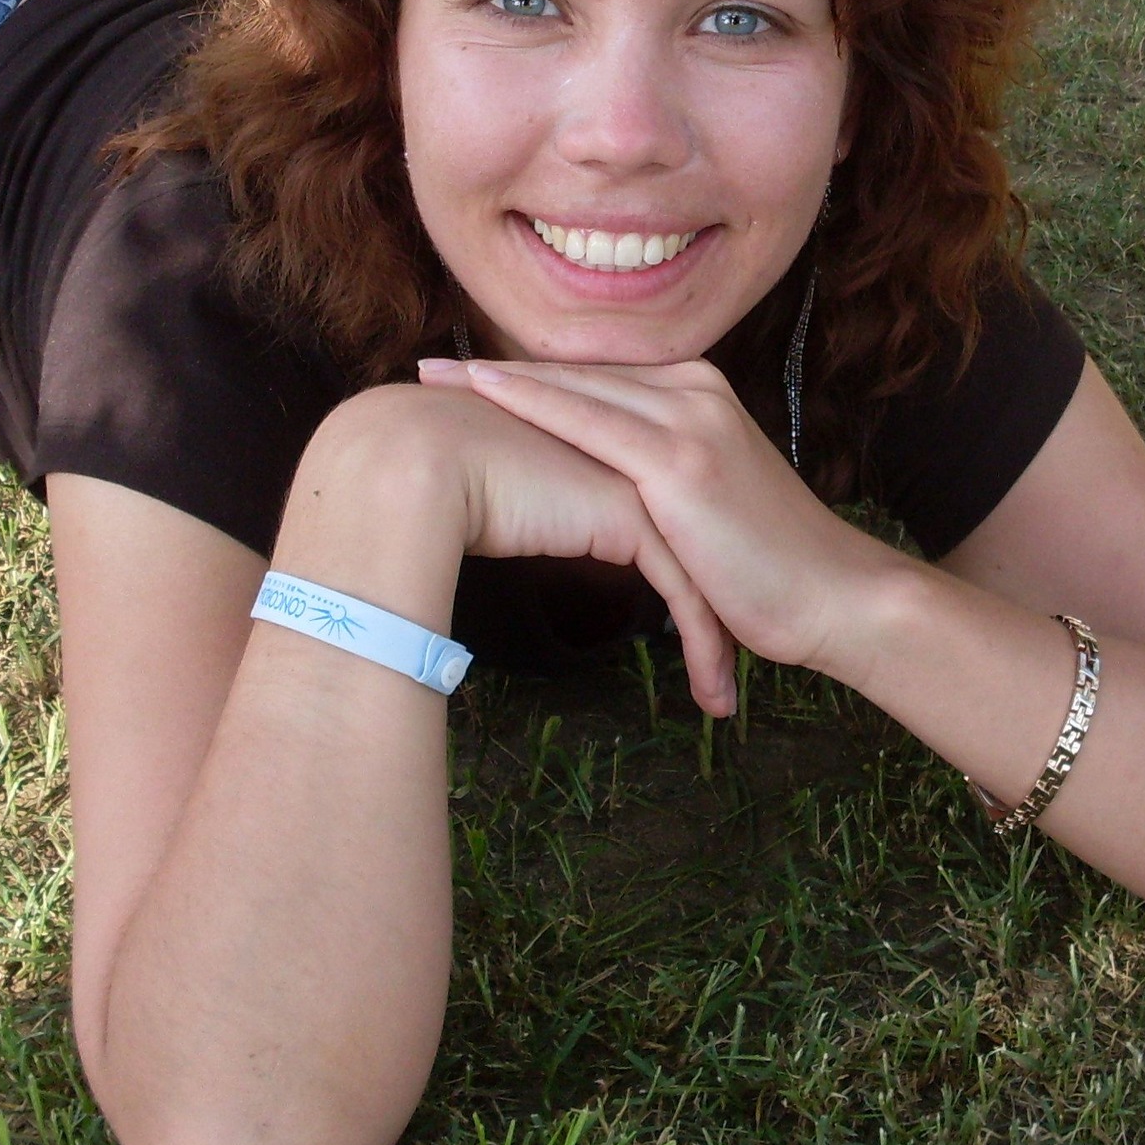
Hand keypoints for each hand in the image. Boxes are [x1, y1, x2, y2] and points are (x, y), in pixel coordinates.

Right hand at [298, 386, 741, 714]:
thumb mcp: (504, 498)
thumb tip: (525, 536)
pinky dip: (704, 647)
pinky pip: (686, 592)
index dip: (689, 567)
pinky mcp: (633, 517)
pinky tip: (712, 698)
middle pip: (698, 539)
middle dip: (721, 605)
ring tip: (723, 701)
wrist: (411, 464)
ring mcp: (637, 478)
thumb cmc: (432, 482)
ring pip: (700, 568)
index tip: (706, 625)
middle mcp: (630, 451)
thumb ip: (531, 506)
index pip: (667, 511)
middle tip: (733, 668)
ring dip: (717, 639)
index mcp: (603, 442)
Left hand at [416, 359, 891, 672]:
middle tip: (427, 373)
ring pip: (574, 389)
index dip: (529, 379)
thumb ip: (659, 485)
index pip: (596, 381)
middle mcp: (694, 391)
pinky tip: (485, 394)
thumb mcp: (707, 506)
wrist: (835, 595)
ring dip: (497, 382)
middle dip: (498, 373)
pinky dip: (531, 403)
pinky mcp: (680, 460)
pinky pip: (588, 422)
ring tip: (434, 383)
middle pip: (576, 375)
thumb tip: (600, 503)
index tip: (464, 380)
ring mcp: (688, 419)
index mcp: (700, 396)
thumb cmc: (771, 569)